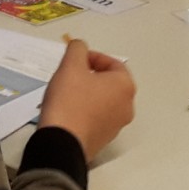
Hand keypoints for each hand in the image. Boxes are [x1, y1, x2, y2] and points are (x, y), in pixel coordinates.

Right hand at [38, 37, 135, 161]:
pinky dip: (85, 110)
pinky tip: (67, 110)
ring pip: (103, 101)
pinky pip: (96, 117)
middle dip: (90, 75)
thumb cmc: (70, 100)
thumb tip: (80, 46)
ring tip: (66, 92)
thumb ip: (77, 49)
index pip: (113, 63)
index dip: (93, 57)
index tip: (75, 59)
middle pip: (109, 83)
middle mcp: (127, 106)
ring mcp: (117, 126)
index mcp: (125, 86)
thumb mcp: (70, 66)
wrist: (61, 142)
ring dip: (87, 93)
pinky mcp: (103, 140)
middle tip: (70, 74)